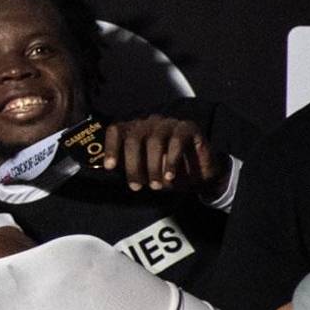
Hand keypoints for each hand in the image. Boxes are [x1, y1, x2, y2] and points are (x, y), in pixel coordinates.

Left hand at [102, 115, 229, 195]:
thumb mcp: (144, 173)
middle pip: (134, 138)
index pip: (117, 130)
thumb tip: (111, 170)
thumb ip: (129, 168)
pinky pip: (176, 141)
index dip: (111, 147)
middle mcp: (149, 122)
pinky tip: (170, 177)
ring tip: (155, 186)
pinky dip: (171, 161)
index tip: (110, 167)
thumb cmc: (165, 172)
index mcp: (134, 129)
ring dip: (153, 166)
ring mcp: (168, 123)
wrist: (199, 176)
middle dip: (133, 166)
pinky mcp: (188, 127)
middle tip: (136, 187)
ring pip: (154, 141)